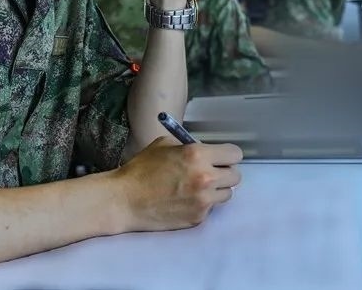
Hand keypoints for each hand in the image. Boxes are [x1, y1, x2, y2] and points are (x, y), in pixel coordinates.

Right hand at [111, 136, 242, 231]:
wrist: (125, 200)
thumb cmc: (142, 169)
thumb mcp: (164, 144)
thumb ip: (189, 146)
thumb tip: (205, 151)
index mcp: (197, 155)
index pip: (234, 154)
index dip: (227, 155)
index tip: (221, 157)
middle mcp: (205, 178)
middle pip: (235, 175)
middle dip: (224, 172)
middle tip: (210, 172)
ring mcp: (203, 201)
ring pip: (227, 194)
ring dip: (216, 189)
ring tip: (197, 187)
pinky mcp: (198, 217)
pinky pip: (211, 208)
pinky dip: (203, 203)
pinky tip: (185, 200)